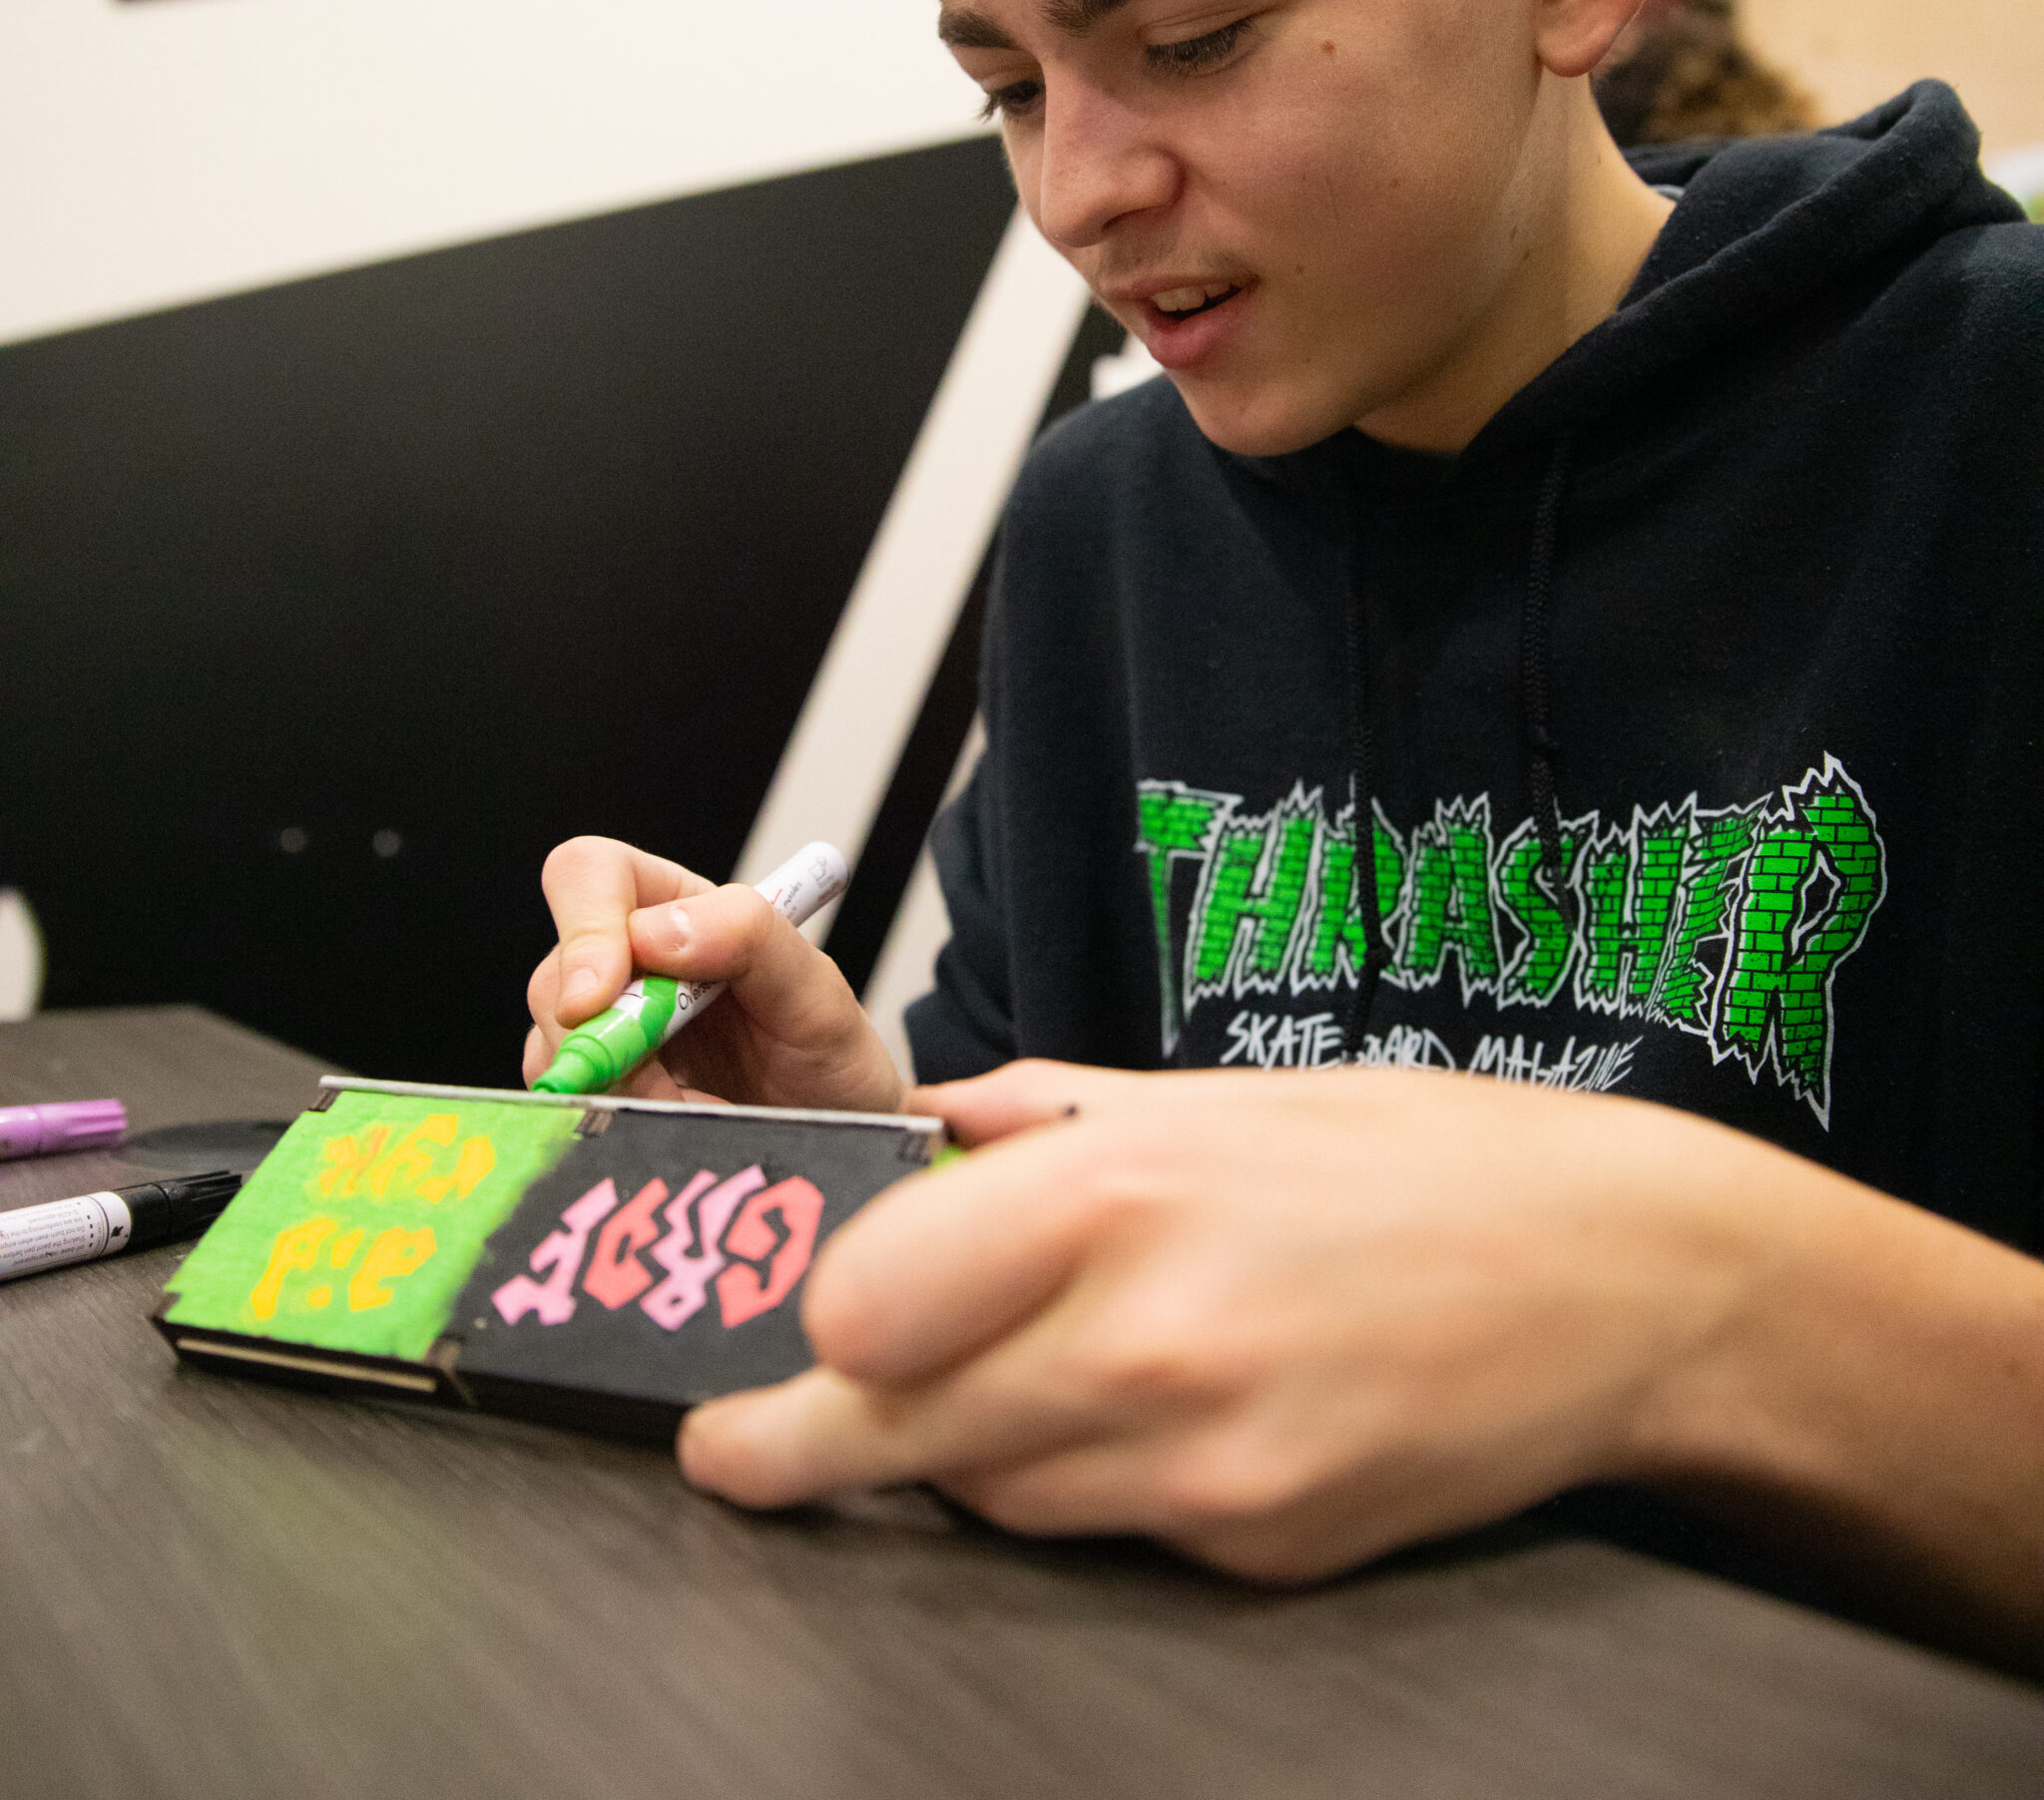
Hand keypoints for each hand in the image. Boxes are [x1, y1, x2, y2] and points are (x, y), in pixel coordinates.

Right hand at [521, 835, 903, 1115]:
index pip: (591, 874)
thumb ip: (751, 938)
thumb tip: (655, 930)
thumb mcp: (816, 991)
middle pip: (555, 975)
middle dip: (602, 1035)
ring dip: (618, 1086)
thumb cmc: (828, 1054)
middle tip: (669, 1081)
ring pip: (552, 1046)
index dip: (584, 926)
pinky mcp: (598, 1089)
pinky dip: (618, 1119)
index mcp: (676, 905)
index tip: (600, 998)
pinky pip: (570, 1102)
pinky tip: (676, 1120)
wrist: (833, 1136)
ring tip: (695, 1104)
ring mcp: (604, 1027)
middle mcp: (627, 960)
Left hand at [679, 1059, 1762, 1578]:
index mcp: (1120, 1196)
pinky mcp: (1263, 1553)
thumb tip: (902, 1142)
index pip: (862, 1308)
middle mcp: (1152, 1345)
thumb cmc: (1414, 1161)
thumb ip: (1031, 1120)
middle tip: (742, 1446)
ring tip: (1012, 1375)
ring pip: (993, 1502)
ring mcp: (1212, 1471)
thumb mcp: (1209, 1093)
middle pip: (892, 1438)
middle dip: (797, 1446)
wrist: (1619, 1274)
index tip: (778, 1323)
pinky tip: (1161, 1410)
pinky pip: (1114, 1536)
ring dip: (963, 1455)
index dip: (801, 1323)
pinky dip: (1098, 1485)